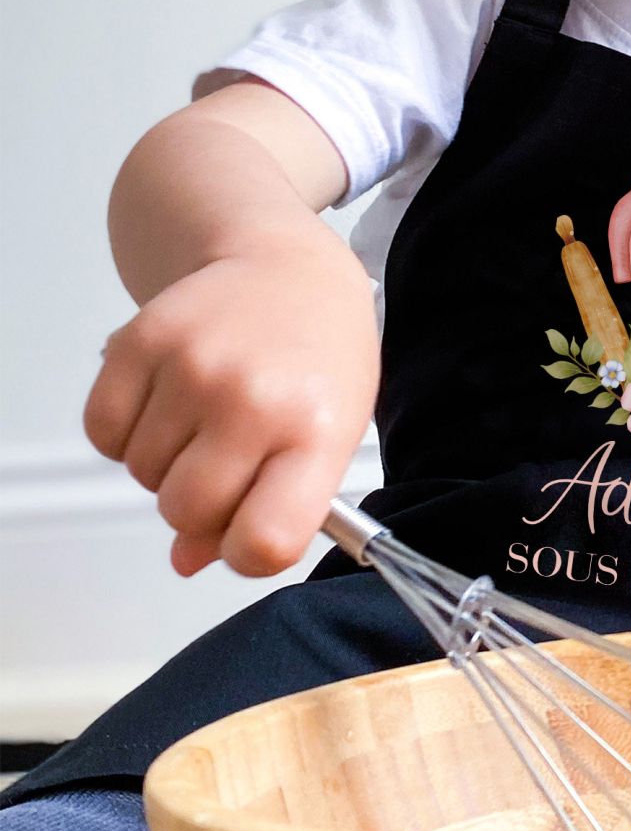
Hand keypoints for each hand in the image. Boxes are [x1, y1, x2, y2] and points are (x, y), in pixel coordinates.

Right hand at [84, 231, 377, 576]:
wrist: (289, 271)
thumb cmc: (318, 360)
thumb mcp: (327, 436)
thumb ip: (270, 507)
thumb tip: (187, 560)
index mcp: (316, 432)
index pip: (265, 540)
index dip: (246, 552)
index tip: (249, 533)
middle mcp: (253, 399)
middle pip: (189, 513)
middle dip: (201, 507)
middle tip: (231, 462)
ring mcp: (193, 368)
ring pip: (143, 476)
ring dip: (166, 463)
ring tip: (209, 418)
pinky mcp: (141, 341)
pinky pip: (104, 432)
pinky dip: (127, 433)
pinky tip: (170, 402)